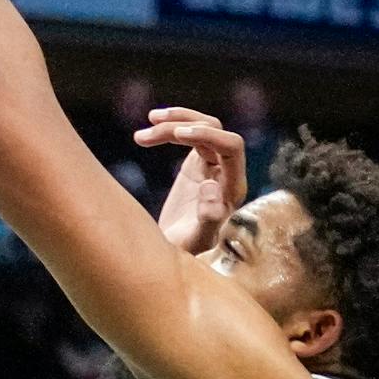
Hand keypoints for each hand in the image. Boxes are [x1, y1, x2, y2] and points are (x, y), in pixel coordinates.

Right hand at [136, 107, 247, 253]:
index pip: (232, 147)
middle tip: (152, 128)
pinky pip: (189, 134)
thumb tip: (211, 185)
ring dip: (174, 122)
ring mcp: (213, 166)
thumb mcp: (195, 242)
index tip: (176, 134)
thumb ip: (209, 218)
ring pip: (201, 127)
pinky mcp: (198, 164)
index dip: (208, 135)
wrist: (174, 256)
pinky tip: (148, 128)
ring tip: (146, 125)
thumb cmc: (186, 254)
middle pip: (214, 130)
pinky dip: (170, 127)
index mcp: (232, 188)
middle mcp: (227, 173)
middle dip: (183, 125)